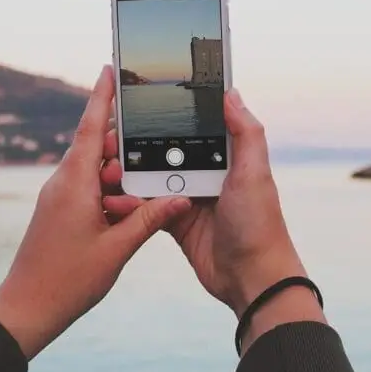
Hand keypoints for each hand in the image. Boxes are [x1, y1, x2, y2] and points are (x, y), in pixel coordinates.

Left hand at [0, 66, 191, 358]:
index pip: (91, 128)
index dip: (102, 96)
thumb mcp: (117, 249)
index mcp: (73, 184)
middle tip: (155, 147)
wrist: (28, 308)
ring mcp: (59, 198)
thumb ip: (150, 219)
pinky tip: (129, 209)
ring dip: (121, 178)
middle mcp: (63, 184)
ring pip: (96, 172)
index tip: (109, 68)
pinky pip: (89, 190)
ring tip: (146, 192)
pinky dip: (111, 193)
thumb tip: (179, 197)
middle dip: (126, 148)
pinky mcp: (60, 212)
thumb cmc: (66, 281)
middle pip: (98, 149)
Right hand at [102, 89, 318, 329]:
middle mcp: (207, 172)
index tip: (144, 98)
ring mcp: (188, 196)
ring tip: (110, 167)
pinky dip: (133, 201)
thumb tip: (230, 93)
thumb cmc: (259, 225)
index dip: (172, 113)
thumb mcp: (255, 172)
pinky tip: (117, 194)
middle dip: (141, 142)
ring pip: (153, 175)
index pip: (195, 125)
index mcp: (227, 156)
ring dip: (133, 172)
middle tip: (115, 137)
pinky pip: (149, 204)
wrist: (251, 278)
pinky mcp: (175, 220)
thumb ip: (245, 132)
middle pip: (167, 149)